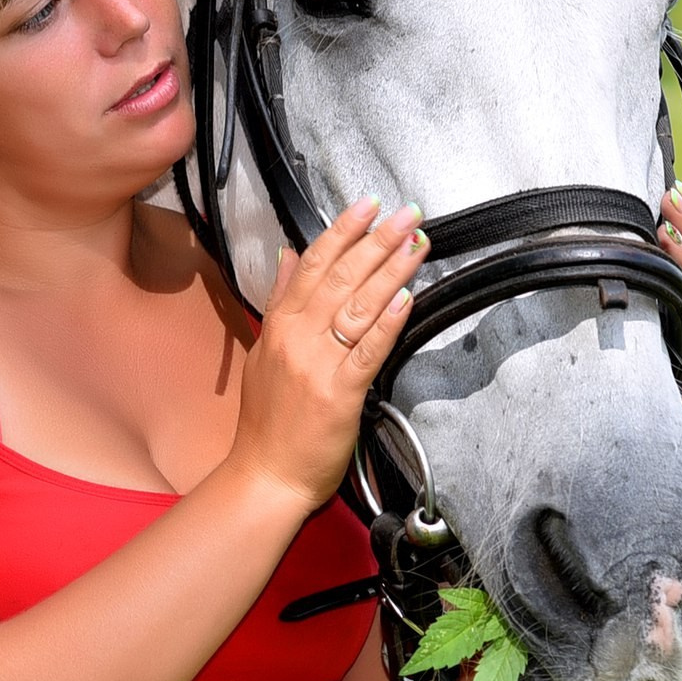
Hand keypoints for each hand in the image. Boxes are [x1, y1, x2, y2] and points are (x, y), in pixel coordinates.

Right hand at [227, 197, 428, 508]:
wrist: (266, 475)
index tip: (368, 205)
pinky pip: (368, 351)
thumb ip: (279, 301)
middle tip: (407, 213)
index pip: (314, 265)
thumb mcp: (264, 352)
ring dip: (391, 271)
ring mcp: (317, 365)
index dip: (343, 231)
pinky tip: (407, 298)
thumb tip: (289, 256)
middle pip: (341, 278)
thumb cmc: (268, 421)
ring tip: (417, 243)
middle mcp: (297, 338)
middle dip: (377, 241)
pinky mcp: (340, 394)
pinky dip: (387, 323)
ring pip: (358, 306)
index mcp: (279, 326)